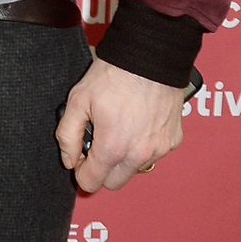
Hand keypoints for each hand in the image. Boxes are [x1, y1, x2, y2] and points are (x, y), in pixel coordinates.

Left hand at [56, 58, 185, 191]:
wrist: (150, 59)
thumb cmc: (113, 76)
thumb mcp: (78, 101)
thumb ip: (67, 136)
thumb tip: (69, 160)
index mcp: (113, 147)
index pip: (91, 182)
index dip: (80, 171)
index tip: (80, 156)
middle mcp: (139, 154)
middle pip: (114, 182)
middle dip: (102, 168)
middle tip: (96, 142)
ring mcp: (159, 149)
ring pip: (135, 169)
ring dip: (124, 157)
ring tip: (117, 127)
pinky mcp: (173, 141)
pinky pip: (153, 154)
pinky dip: (142, 145)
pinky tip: (136, 123)